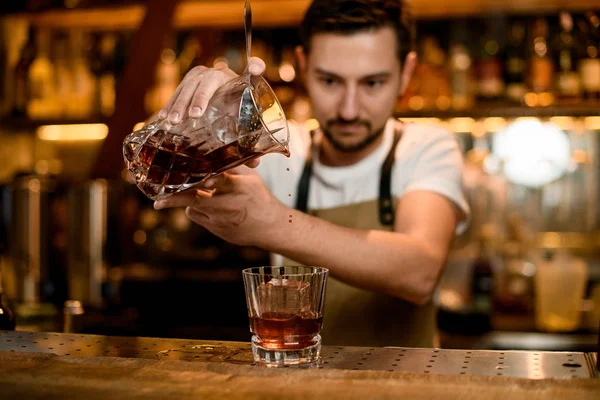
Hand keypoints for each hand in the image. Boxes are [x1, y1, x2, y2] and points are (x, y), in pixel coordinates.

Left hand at [153, 166, 285, 247]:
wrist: (269, 227)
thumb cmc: (259, 198)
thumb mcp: (251, 178)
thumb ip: (232, 166)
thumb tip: (215, 150)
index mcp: (239, 188)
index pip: (221, 181)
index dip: (209, 179)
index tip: (197, 179)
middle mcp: (228, 205)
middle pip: (197, 200)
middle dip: (176, 199)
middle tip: (157, 202)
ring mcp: (221, 220)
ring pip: (193, 208)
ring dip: (187, 199)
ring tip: (180, 193)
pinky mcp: (216, 230)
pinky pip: (196, 216)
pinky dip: (195, 209)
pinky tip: (203, 205)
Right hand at [158, 57, 266, 171]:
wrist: (221, 102)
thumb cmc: (236, 114)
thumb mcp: (242, 126)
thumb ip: (249, 142)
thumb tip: (254, 165)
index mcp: (241, 81)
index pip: (255, 66)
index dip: (256, 66)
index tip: (256, 69)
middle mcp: (222, 74)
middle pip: (210, 81)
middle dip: (201, 97)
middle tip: (195, 116)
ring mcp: (203, 75)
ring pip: (190, 85)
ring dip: (179, 103)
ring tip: (172, 121)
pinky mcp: (188, 80)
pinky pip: (178, 90)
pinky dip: (170, 104)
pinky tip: (162, 117)